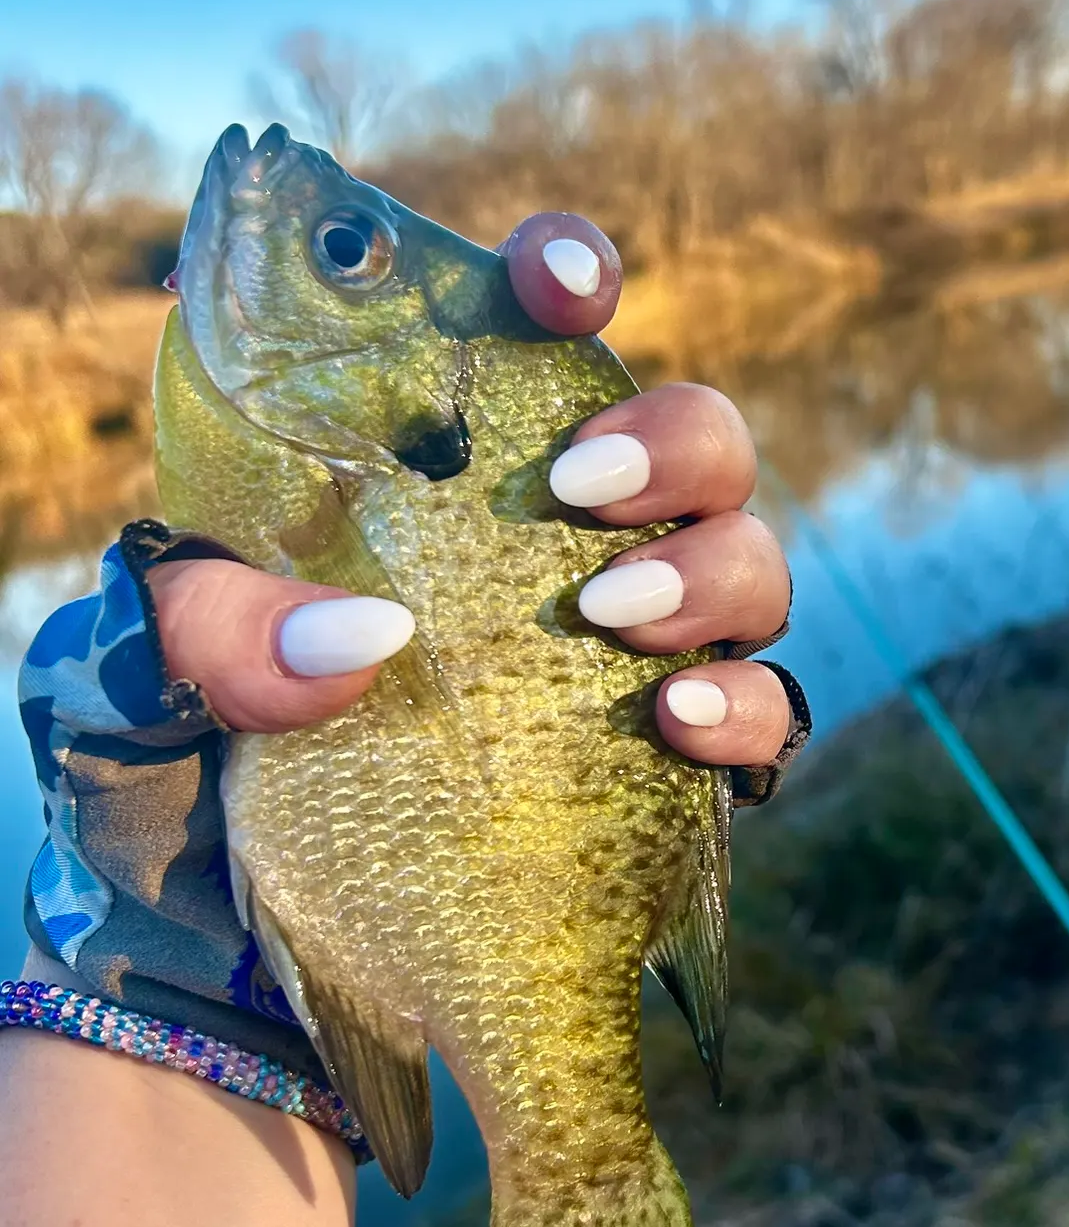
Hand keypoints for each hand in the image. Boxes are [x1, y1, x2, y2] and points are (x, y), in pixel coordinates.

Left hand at [145, 212, 793, 767]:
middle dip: (673, 439)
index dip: (570, 275)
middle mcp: (566, 542)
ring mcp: (633, 647)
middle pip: (697, 436)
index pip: (538, 334)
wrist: (218, 952)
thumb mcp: (142, 674)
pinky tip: (676, 721)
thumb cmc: (187, 769)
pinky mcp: (672, 761)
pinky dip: (745, 707)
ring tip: (609, 615)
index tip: (558, 287)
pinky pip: (768, 712)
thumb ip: (211, 623)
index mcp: (451, 471)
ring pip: (749, 557)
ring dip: (708, 569)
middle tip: (578, 492)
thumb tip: (366, 638)